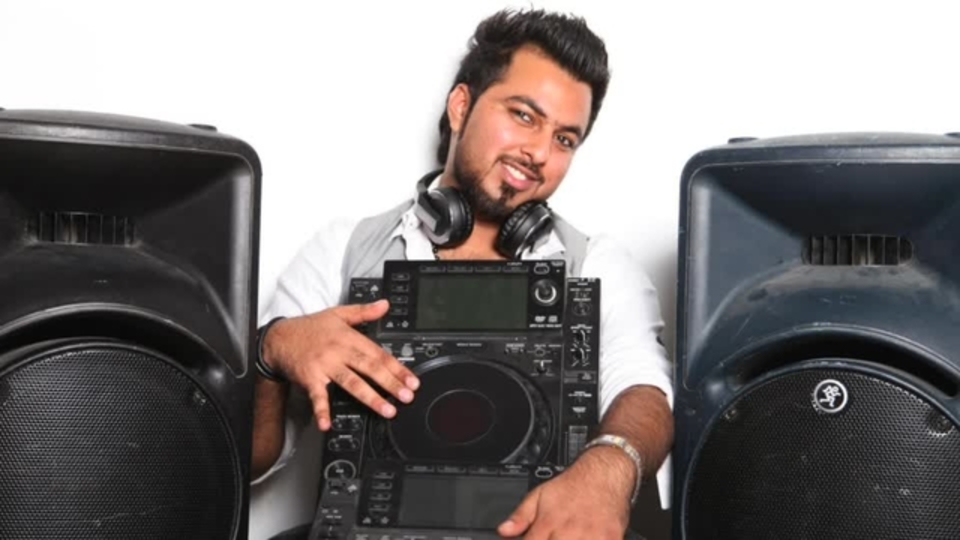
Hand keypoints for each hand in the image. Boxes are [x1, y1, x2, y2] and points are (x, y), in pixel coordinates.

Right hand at [263, 299, 419, 429]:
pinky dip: (321, 411)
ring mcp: (324, 366)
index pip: (378, 353)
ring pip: (351, 383)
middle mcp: (339, 352)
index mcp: (349, 337)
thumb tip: (385, 305)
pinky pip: (317, 397)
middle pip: (369, 368)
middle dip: (390, 383)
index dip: (397, 367)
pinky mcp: (310, 379)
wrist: (279, 338)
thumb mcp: (338, 314)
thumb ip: (364, 312)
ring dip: (370, 398)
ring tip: (386, 410)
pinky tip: (327, 424)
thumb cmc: (310, 328)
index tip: (412, 380)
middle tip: (406, 396)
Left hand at [497, 447, 634, 539]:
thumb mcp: (539, 495)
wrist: (603, 474)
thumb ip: (520, 517)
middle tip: (553, 537)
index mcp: (548, 524)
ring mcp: (591, 538)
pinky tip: (586, 537)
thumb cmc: (572, 486)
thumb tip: (504, 531)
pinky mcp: (611, 539)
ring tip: (567, 536)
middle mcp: (569, 532)